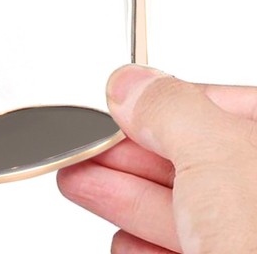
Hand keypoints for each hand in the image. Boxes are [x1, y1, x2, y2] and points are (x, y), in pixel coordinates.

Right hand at [57, 65, 256, 252]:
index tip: (117, 108)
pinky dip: (149, 248)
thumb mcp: (216, 156)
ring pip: (190, 213)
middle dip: (131, 156)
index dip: (161, 105)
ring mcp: (252, 238)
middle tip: (87, 148)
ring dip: (127, 198)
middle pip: (197, 163)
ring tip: (82, 185)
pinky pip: (190, 253)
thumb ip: (169, 108)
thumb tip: (134, 84)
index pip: (223, 106)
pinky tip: (125, 242)